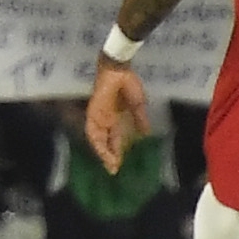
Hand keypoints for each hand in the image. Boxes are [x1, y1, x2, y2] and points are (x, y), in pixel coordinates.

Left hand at [83, 58, 149, 174]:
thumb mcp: (138, 105)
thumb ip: (140, 119)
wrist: (119, 69)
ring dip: (102, 151)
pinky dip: (96, 140)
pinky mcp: (94, 111)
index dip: (116, 152)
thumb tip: (145, 133)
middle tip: (112, 170)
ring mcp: (98, 116)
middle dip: (108, 156)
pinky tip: (100, 150)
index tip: (118, 166)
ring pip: (97, 139)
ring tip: (109, 163)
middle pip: (104, 142)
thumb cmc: (128, 83)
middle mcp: (105, 120)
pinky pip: (92, 129)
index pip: (114, 140)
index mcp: (115, 119)